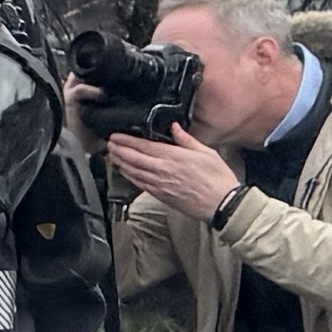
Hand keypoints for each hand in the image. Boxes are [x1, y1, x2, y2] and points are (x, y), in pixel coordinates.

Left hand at [101, 128, 243, 217]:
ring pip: (133, 172)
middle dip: (118, 150)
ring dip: (120, 163)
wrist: (222, 204)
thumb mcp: (206, 152)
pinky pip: (140, 184)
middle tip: (109, 144)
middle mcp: (162, 171)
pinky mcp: (161, 196)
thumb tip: (174, 127)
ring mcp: (160, 184)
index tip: (115, 136)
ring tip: (112, 155)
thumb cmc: (218, 179)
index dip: (126, 141)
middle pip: (133, 159)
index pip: (143, 146)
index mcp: (173, 157)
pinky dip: (129, 177)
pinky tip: (125, 172)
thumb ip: (186, 139)